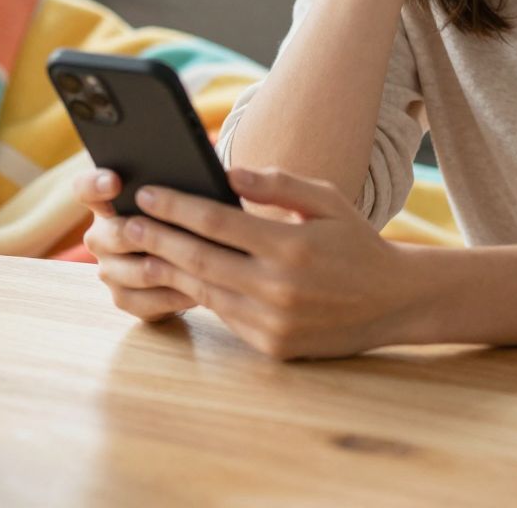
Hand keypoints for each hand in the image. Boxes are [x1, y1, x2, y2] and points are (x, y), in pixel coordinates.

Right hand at [77, 169, 197, 322]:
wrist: (195, 261)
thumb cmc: (192, 217)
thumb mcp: (190, 194)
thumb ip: (194, 183)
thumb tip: (226, 177)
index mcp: (109, 202)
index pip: (85, 188)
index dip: (95, 184)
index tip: (115, 181)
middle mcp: (101, 236)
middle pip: (112, 234)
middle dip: (145, 232)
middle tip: (171, 230)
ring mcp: (110, 270)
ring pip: (136, 271)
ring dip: (170, 267)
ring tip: (201, 263)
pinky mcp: (124, 299)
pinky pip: (147, 301)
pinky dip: (175, 296)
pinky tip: (200, 291)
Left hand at [110, 166, 427, 360]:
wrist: (393, 302)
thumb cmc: (355, 242)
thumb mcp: (326, 199)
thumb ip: (276, 183)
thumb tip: (227, 170)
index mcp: (290, 245)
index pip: (217, 222)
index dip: (175, 206)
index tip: (146, 193)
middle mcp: (278, 287)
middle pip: (198, 259)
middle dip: (155, 239)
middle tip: (122, 224)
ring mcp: (273, 322)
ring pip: (204, 291)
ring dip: (166, 270)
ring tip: (137, 251)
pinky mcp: (272, 346)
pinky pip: (224, 315)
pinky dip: (197, 294)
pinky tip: (176, 277)